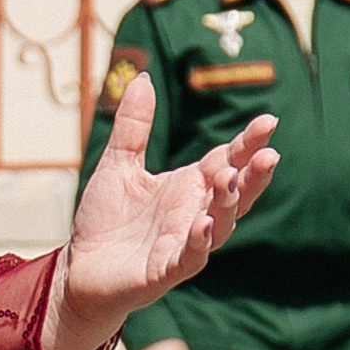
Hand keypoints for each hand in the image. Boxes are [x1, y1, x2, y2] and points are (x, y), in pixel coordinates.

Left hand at [45, 77, 279, 349]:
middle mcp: (195, 214)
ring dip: (229, 204)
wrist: (80, 270)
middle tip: (269, 153)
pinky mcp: (166, 271)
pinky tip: (205, 224)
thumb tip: (142, 78)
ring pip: (220, 225)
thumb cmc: (104, 220)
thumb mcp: (118, 165)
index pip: (227, 159)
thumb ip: (134, 126)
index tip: (269, 120)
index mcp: (189, 186)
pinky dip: (199, 242)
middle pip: (235, 192)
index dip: (247, 142)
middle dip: (254, 174)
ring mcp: (185, 244)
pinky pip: (189, 257)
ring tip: (233, 179)